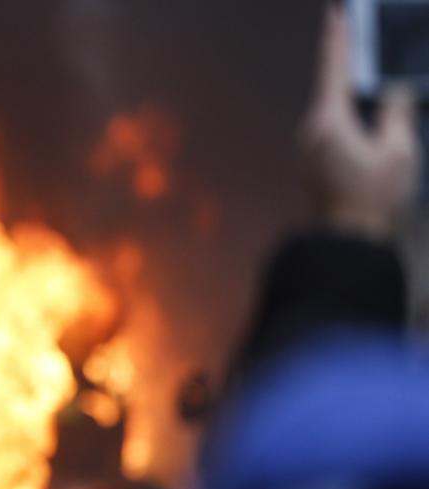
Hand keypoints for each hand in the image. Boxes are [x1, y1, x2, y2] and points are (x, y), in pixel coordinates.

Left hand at [301, 5, 420, 240]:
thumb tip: (393, 92)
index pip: (334, 68)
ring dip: (352, 89)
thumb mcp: (399, 152)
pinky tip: (369, 110)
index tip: (336, 12)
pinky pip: (334, 125)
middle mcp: (312, 130)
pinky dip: (351, 111)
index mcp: (329, 121)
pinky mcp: (315, 163)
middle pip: (332, 85)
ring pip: (333, 106)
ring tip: (373, 70)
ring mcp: (310, 148)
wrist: (347, 244)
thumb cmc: (373, 200)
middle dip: (349, 60)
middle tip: (363, 34)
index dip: (338, 37)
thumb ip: (396, 113)